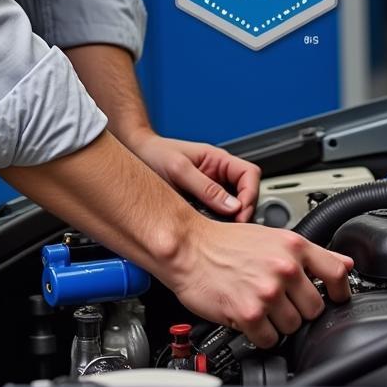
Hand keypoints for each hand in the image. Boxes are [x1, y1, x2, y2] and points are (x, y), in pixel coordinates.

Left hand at [123, 130, 259, 221]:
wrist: (136, 154)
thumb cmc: (155, 153)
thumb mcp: (179, 170)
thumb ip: (206, 187)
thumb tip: (232, 207)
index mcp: (218, 159)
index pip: (250, 174)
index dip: (250, 195)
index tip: (240, 214)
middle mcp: (218, 174)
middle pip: (246, 193)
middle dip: (243, 212)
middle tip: (231, 230)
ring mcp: (211, 189)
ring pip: (233, 207)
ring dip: (229, 220)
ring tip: (217, 232)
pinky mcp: (201, 202)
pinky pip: (217, 214)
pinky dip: (216, 224)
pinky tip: (206, 231)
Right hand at [162, 219, 352, 348]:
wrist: (189, 248)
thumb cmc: (226, 242)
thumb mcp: (273, 237)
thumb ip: (311, 252)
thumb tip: (344, 262)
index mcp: (293, 245)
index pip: (336, 273)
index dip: (339, 291)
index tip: (335, 298)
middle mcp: (283, 267)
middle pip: (315, 308)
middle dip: (299, 309)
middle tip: (279, 300)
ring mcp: (267, 291)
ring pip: (293, 327)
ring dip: (278, 323)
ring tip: (260, 305)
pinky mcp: (250, 313)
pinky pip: (270, 340)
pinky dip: (260, 334)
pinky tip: (249, 316)